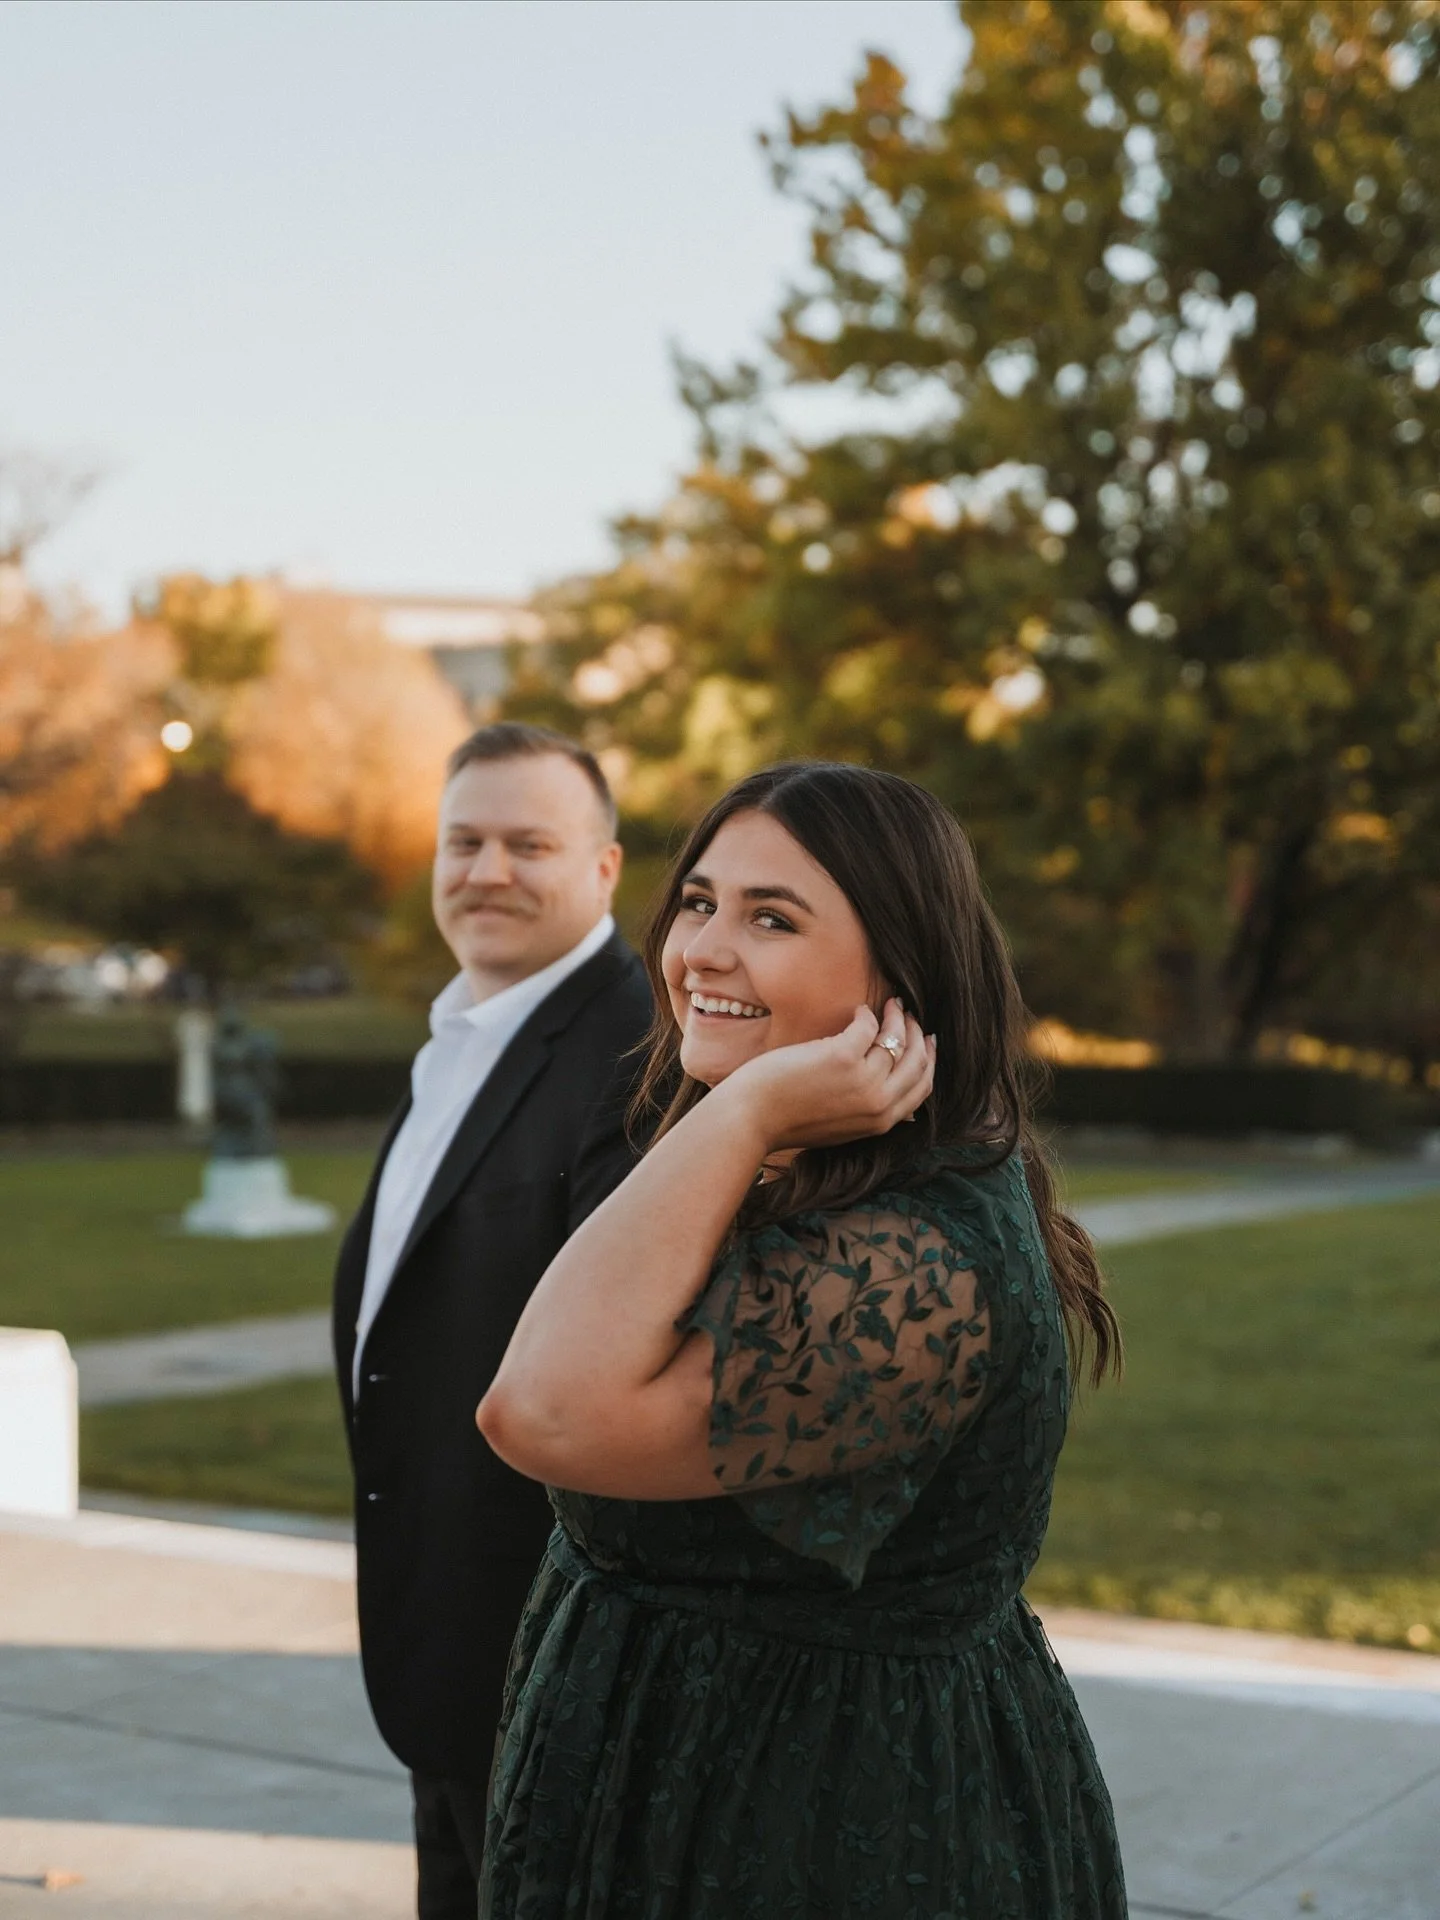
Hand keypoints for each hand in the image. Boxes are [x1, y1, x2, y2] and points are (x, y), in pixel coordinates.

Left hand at [718, 997, 935, 1153]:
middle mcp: (878, 1103)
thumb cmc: (788, 1118)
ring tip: (890, 1004)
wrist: (752, 1119)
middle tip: (908, 1015)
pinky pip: (869, 1026)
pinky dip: (867, 1014)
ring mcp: (863, 1081)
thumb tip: (886, 1089)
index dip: (928, 1060)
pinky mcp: (842, 1057)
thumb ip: (866, 1111)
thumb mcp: (840, 1126)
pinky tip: (858, 1010)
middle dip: (917, 1034)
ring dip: (896, 1017)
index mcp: (880, 1122)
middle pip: (917, 1062)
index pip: (922, 1088)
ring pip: (896, 1039)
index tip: (927, 1041)